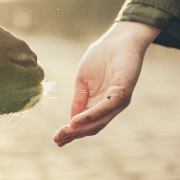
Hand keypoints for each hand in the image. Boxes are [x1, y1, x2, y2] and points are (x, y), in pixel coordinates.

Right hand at [53, 21, 159, 145]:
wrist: (118, 40)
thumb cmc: (101, 57)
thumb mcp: (83, 81)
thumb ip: (79, 100)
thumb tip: (71, 121)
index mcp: (99, 104)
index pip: (86, 124)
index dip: (71, 132)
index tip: (56, 139)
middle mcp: (110, 107)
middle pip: (92, 127)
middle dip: (74, 135)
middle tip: (57, 139)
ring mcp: (117, 101)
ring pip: (99, 122)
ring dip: (81, 129)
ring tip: (65, 132)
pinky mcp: (123, 93)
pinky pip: (105, 108)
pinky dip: (90, 116)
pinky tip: (76, 120)